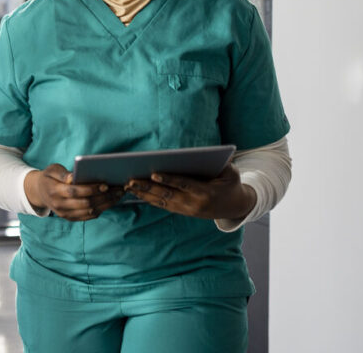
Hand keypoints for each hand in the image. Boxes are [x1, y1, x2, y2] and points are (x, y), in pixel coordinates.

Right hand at [25, 163, 124, 220]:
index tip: (105, 184)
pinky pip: (88, 216)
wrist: (40, 192)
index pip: (74, 192)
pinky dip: (101, 209)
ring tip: (118, 195)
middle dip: (104, 197)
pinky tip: (110, 201)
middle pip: (85, 203)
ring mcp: (65, 214)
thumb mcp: (52, 170)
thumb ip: (63, 173)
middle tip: (118, 189)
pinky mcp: (70, 218)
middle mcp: (59, 205)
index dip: (90, 189)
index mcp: (54, 191)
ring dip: (106, 204)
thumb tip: (74, 177)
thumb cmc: (49, 177)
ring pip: (89, 212)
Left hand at [125, 164, 256, 220]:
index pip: (184, 184)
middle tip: (130, 180)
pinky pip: (162, 205)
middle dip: (147, 187)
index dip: (169, 180)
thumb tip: (211, 151)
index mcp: (206, 192)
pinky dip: (148, 199)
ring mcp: (187, 209)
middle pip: (167, 195)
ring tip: (127, 185)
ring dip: (143, 194)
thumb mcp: (231, 172)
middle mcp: (194, 203)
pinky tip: (135, 192)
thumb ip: (222, 163)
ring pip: (161, 201)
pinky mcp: (182, 211)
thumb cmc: (231, 183)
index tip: (154, 174)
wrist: (235, 207)